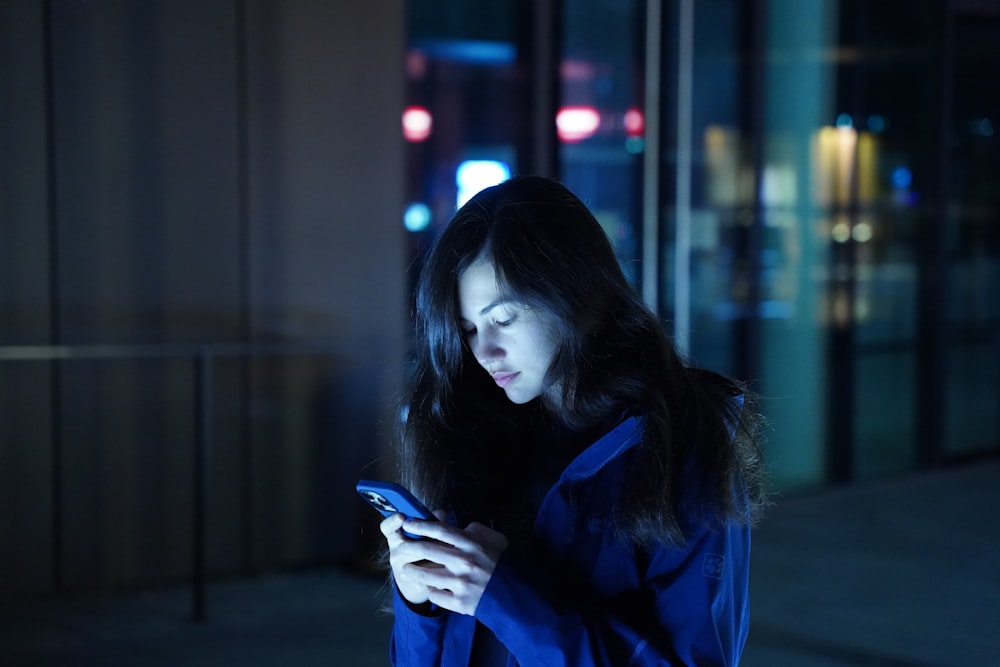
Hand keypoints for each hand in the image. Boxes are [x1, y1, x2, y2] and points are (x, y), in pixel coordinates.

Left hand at [380, 512, 508, 615]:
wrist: (515, 596)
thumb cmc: (504, 565)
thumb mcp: (496, 540)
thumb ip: (477, 531)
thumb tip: (461, 526)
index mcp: (472, 545)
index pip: (440, 530)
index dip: (421, 525)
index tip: (407, 522)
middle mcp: (464, 562)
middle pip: (427, 550)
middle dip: (409, 546)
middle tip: (400, 545)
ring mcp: (460, 584)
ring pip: (425, 575)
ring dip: (411, 571)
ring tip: (406, 569)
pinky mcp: (459, 602)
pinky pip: (435, 595)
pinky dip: (430, 590)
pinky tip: (428, 587)